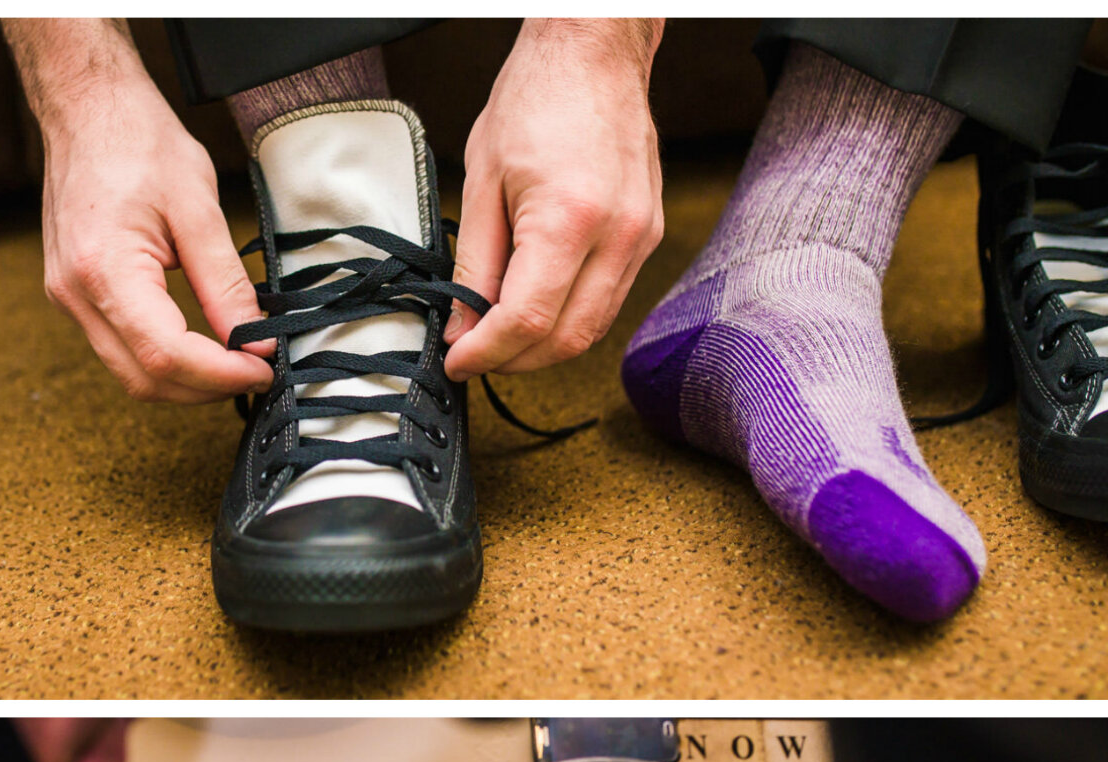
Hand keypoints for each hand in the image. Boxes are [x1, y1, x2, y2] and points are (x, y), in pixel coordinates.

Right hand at [4, 20, 274, 403]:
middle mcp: (76, 293)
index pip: (166, 355)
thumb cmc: (136, 139)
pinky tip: (201, 348)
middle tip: (256, 372)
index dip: (220, 376)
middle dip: (207, 388)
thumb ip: (226, 283)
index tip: (263, 370)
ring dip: (187, 383)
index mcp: (103, 268)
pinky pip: (121, 351)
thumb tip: (255, 341)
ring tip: (235, 363)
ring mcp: (69, 297)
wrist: (85, 107)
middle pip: (146, 379)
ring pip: (132, 375)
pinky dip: (165, 363)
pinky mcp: (75, 296)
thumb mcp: (198, 207)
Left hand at [444, 18, 664, 380]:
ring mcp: (640, 239)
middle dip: (515, 361)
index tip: (460, 361)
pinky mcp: (648, 238)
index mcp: (570, 218)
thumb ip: (474, 264)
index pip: (527, 319)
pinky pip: (609, 302)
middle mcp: (617, 236)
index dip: (488, 353)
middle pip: (565, 339)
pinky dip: (570, 318)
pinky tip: (539, 307)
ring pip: (591, 330)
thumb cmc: (538, 98)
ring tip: (503, 336)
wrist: (594, 53)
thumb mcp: (483, 179)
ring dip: (543, 347)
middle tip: (477, 355)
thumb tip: (464, 328)